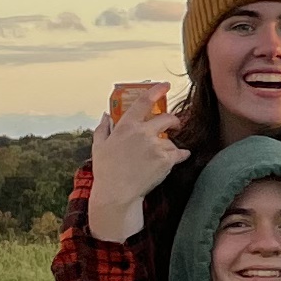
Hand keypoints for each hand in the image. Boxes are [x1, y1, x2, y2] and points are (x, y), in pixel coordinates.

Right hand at [87, 95, 186, 242]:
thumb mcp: (99, 146)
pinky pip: (180, 153)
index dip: (156, 91)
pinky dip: (181, 155)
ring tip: (160, 156)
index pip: (143, 102)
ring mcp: (156, 146)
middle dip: (173, 120)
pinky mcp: (166, 160)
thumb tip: (105, 115)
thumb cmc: (105, 171)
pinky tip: (182, 156)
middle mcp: (143, 133)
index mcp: (126, 126)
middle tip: (174, 124)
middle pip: (167, 118)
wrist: (116, 194)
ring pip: (171, 140)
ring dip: (169, 145)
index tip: (164, 85)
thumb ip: (103, 128)